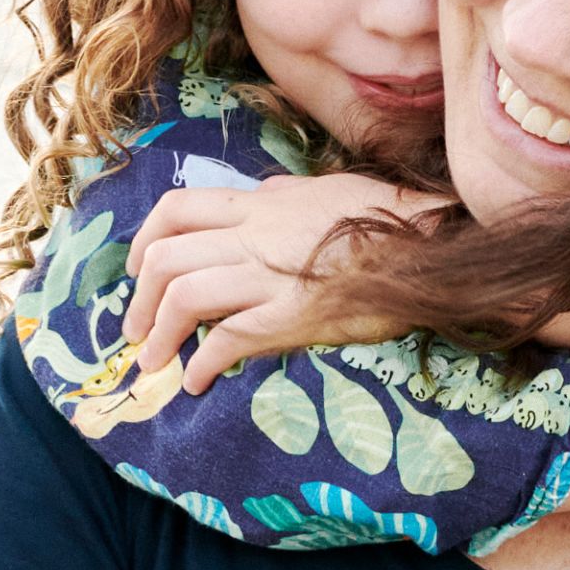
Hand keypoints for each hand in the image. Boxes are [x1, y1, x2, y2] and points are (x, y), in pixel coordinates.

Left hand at [122, 175, 443, 391]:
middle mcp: (257, 234)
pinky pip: (230, 339)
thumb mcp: (330, 188)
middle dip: (140, 300)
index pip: (178, 209)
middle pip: (168, 258)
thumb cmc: (392, 215)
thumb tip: (263, 194)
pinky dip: (204, 363)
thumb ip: (288, 193)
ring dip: (159, 334)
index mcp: (263, 203)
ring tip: (153, 364)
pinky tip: (198, 382)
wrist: (434, 244)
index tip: (135, 271)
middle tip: (136, 332)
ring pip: (186, 296)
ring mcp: (272, 275)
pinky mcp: (293, 315)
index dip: (143, 240)